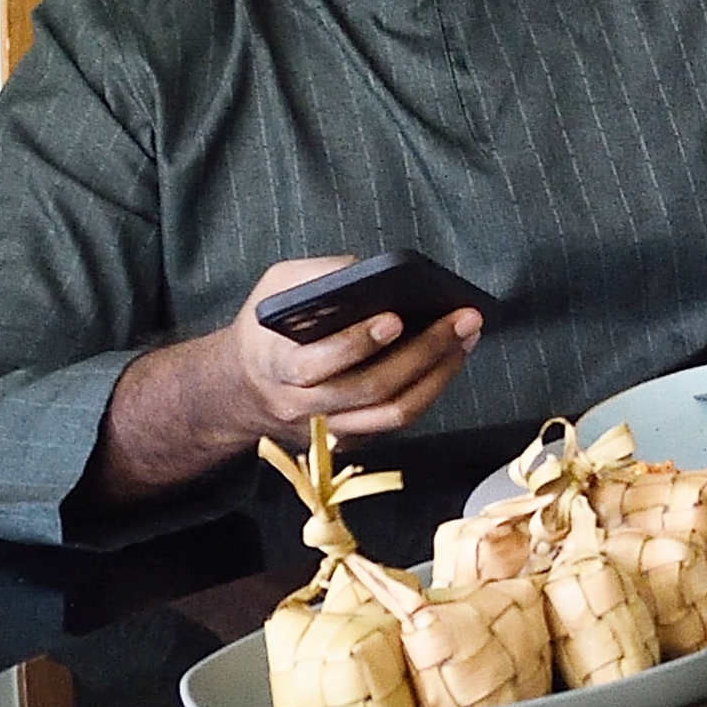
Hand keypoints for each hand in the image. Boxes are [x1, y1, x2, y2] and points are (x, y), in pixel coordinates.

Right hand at [81, 254, 488, 510]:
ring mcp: (328, 429)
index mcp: (276, 365)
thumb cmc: (266, 329)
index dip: (358, 343)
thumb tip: (368, 268)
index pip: (319, 364)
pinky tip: (451, 357)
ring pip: (392, 414)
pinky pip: (396, 421)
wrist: (240, 390)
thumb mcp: (273, 290)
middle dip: (422, 353)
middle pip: (370, 389)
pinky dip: (429, 390)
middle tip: (461, 319)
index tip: (395, 317)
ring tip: (466, 337)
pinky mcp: (349, 438)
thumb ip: (314, 276)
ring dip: (438, 376)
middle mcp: (302, 405)